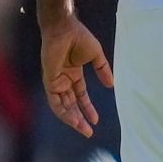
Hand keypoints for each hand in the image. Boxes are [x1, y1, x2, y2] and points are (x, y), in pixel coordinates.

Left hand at [40, 15, 113, 137]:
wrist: (65, 29)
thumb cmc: (79, 38)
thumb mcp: (96, 56)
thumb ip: (103, 70)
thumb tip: (112, 85)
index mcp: (73, 74)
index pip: (81, 96)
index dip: (88, 108)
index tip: (96, 120)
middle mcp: (64, 81)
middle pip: (72, 105)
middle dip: (80, 119)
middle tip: (88, 132)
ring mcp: (56, 82)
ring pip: (63, 107)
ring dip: (72, 119)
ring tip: (83, 129)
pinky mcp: (50, 82)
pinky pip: (56, 101)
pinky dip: (63, 112)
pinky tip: (72, 119)